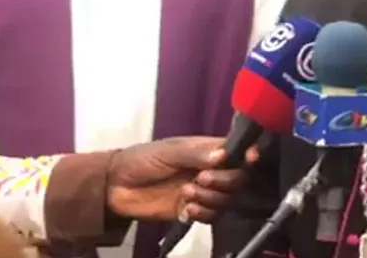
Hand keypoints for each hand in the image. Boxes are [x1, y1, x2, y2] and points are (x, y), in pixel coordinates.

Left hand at [105, 136, 255, 221]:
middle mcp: (210, 170)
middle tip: (201, 179)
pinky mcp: (192, 211)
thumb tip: (223, 155)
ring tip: (187, 193)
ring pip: (227, 200)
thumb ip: (195, 154)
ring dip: (211, 199)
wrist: (116, 186)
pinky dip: (203, 214)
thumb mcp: (168, 151)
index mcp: (206, 150)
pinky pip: (212, 216)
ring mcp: (202, 192)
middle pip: (238, 179)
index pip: (237, 151)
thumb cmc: (142, 160)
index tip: (250, 159)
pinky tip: (186, 209)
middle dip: (224, 181)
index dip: (247, 155)